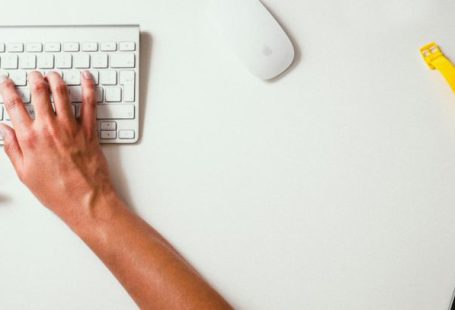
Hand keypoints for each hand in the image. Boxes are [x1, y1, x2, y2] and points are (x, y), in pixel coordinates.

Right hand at [0, 71, 115, 224]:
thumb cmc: (57, 191)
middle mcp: (50, 128)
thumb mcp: (25, 174)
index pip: (14, 105)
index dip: (7, 89)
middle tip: (33, 74)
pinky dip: (88, 87)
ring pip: (62, 92)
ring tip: (52, 74)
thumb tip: (3, 130)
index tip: (6, 81)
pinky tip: (86, 77)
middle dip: (34, 78)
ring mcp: (71, 127)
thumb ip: (12, 149)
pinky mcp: (90, 130)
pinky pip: (90, 103)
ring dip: (56, 79)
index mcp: (30, 138)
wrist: (86, 200)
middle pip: (39, 92)